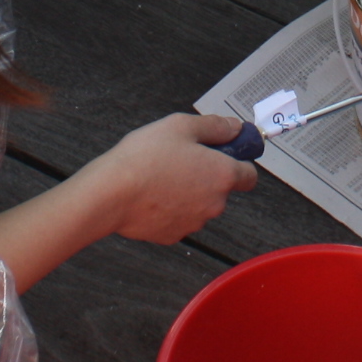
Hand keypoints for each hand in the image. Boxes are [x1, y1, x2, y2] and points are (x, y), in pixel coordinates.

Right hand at [77, 113, 257, 243]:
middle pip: (221, 189)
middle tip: (182, 158)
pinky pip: (179, 218)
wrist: (111, 194)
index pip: (249, 176)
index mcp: (222, 175)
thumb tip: (234, 128)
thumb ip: (214, 126)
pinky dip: (170, 208)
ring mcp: (194, 223)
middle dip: (207, 175)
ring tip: (161, 175)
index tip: (224, 153)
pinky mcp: (173, 235)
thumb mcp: (180, 126)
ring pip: (199, 204)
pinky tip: (152, 194)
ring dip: (189, 192)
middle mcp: (214, 204)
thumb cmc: (145, 158)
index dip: (239, 162)